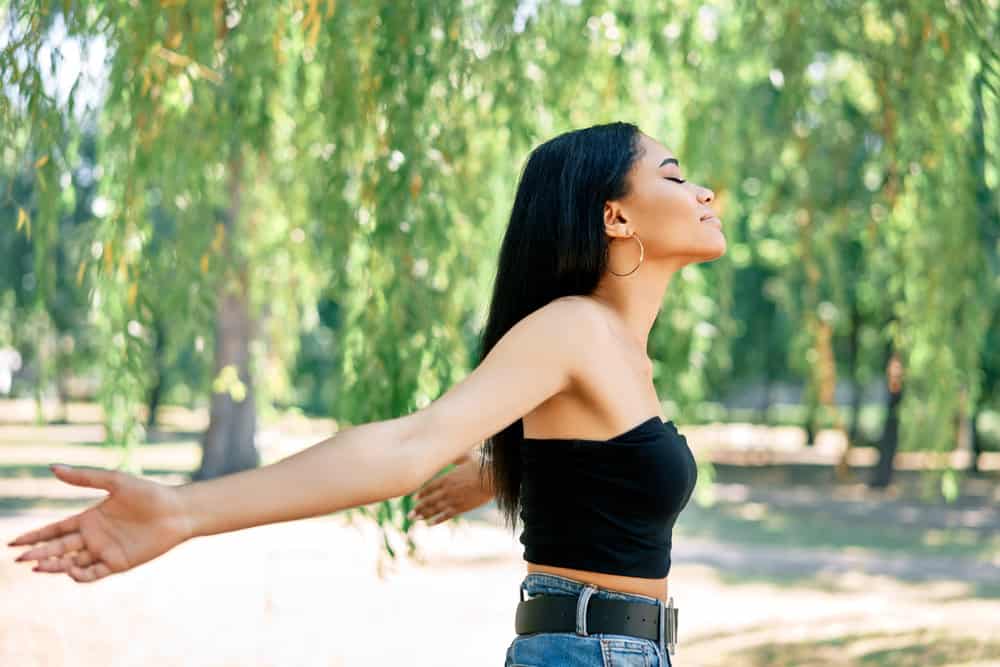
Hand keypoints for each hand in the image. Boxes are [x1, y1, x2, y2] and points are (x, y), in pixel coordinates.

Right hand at [7, 464, 191, 582]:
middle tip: (20, 560)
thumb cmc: (148, 493)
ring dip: (55, 566)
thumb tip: (52, 467)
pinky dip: (79, 575)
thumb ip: (84, 478)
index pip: (55, 530)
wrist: (177, 511)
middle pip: (59, 548)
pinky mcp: (119, 563)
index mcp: (90, 518)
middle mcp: (94, 536)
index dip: (35, 536)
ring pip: (72, 562)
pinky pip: (94, 574)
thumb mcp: (114, 481)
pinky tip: (69, 570)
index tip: (13, 543)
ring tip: (39, 566)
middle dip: (38, 554)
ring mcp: (105, 551)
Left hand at [408, 451, 493, 525]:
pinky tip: (430, 524)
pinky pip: (446, 515)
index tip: (414, 498)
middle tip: (409, 515)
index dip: (421, 494)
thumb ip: (456, 456)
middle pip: (428, 501)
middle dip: (418, 508)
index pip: (429, 487)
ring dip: (424, 515)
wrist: (494, 479)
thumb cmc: (482, 466)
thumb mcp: (467, 457)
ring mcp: (454, 500)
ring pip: (435, 509)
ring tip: (415, 519)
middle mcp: (447, 491)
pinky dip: (437, 520)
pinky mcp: (462, 508)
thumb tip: (450, 448)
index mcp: (447, 478)